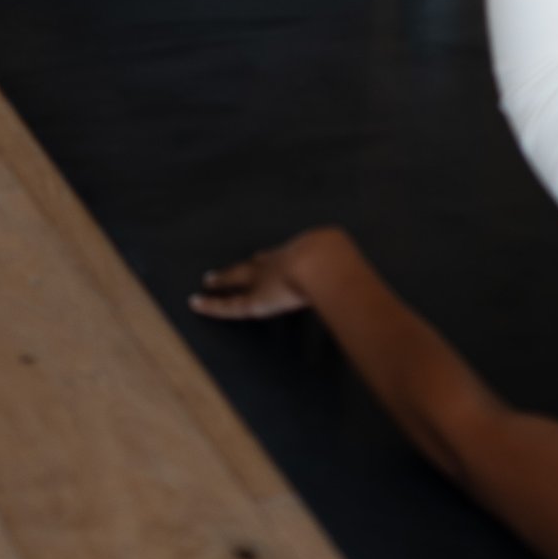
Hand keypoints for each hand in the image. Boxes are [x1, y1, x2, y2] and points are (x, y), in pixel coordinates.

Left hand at [190, 228, 350, 322]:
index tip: (259, 259)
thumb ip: (348, 281)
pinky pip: (228, 303)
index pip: (277, 258)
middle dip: (242, 267)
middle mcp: (277, 263)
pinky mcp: (253, 300)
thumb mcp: (343, 267)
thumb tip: (361, 289)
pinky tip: (195, 303)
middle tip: (228, 267)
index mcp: (298, 254)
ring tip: (209, 280)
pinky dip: (211, 304)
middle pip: (255, 264)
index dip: (267, 260)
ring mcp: (263, 278)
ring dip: (223, 279)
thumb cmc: (336, 263)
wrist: (322, 262)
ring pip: (237, 278)